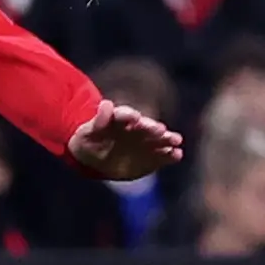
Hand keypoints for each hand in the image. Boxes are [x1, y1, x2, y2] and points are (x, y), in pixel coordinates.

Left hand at [68, 99, 183, 179]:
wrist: (97, 160)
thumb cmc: (91, 143)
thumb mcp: (87, 133)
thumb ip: (99, 121)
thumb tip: (106, 103)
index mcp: (118, 120)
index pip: (125, 114)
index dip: (129, 115)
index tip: (135, 117)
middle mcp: (136, 128)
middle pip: (145, 125)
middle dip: (152, 127)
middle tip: (159, 130)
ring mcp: (146, 141)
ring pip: (158, 138)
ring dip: (166, 138)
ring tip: (175, 140)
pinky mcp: (152, 155)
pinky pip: (163, 154)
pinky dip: (170, 154)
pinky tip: (177, 154)